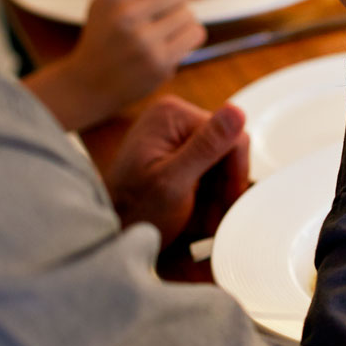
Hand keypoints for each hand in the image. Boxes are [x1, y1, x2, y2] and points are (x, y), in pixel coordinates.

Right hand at [24, 0, 205, 129]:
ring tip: (159, 33)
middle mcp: (126, 14)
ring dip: (182, 22)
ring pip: (191, 14)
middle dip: (175, 2)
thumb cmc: (104, 33)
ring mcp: (143, 40)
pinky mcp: (159, 62)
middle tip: (156, 17)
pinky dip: (188, 39)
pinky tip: (168, 45)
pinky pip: (196, 34)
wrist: (90, 82)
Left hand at [103, 96, 248, 249]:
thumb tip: (236, 112)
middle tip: (216, 216)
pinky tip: (197, 213)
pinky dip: (210, 195)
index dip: (234, 172)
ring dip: (220, 194)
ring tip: (205, 219)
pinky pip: (211, 169)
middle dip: (225, 185)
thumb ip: (206, 147)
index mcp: (172, 115)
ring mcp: (176, 135)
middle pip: (228, 148)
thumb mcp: (173, 183)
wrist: (109, 234)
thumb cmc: (132, 212)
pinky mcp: (178, 152)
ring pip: (223, 162)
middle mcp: (175, 118)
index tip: (227, 201)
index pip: (231, 135)